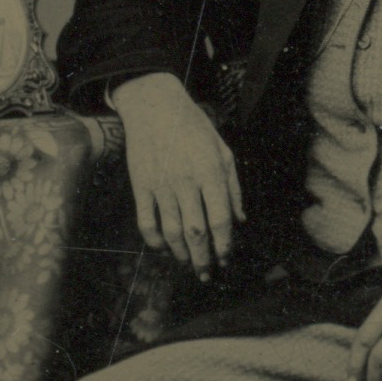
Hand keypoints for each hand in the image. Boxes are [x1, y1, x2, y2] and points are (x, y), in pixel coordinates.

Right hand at [109, 72, 243, 277]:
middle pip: (196, 232)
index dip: (224, 245)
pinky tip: (163, 248)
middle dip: (203, 259)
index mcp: (210, 172)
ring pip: (171, 232)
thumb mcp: (222, 150)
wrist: (153, 105)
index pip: (220, 220)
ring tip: (188, 263)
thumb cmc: (193, 127)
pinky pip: (146, 222)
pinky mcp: (141, 185)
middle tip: (206, 275)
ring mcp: (161, 185)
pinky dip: (154, 241)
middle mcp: (186, 181)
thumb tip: (240, 220)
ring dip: (181, 254)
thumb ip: (233, 187)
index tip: (226, 259)